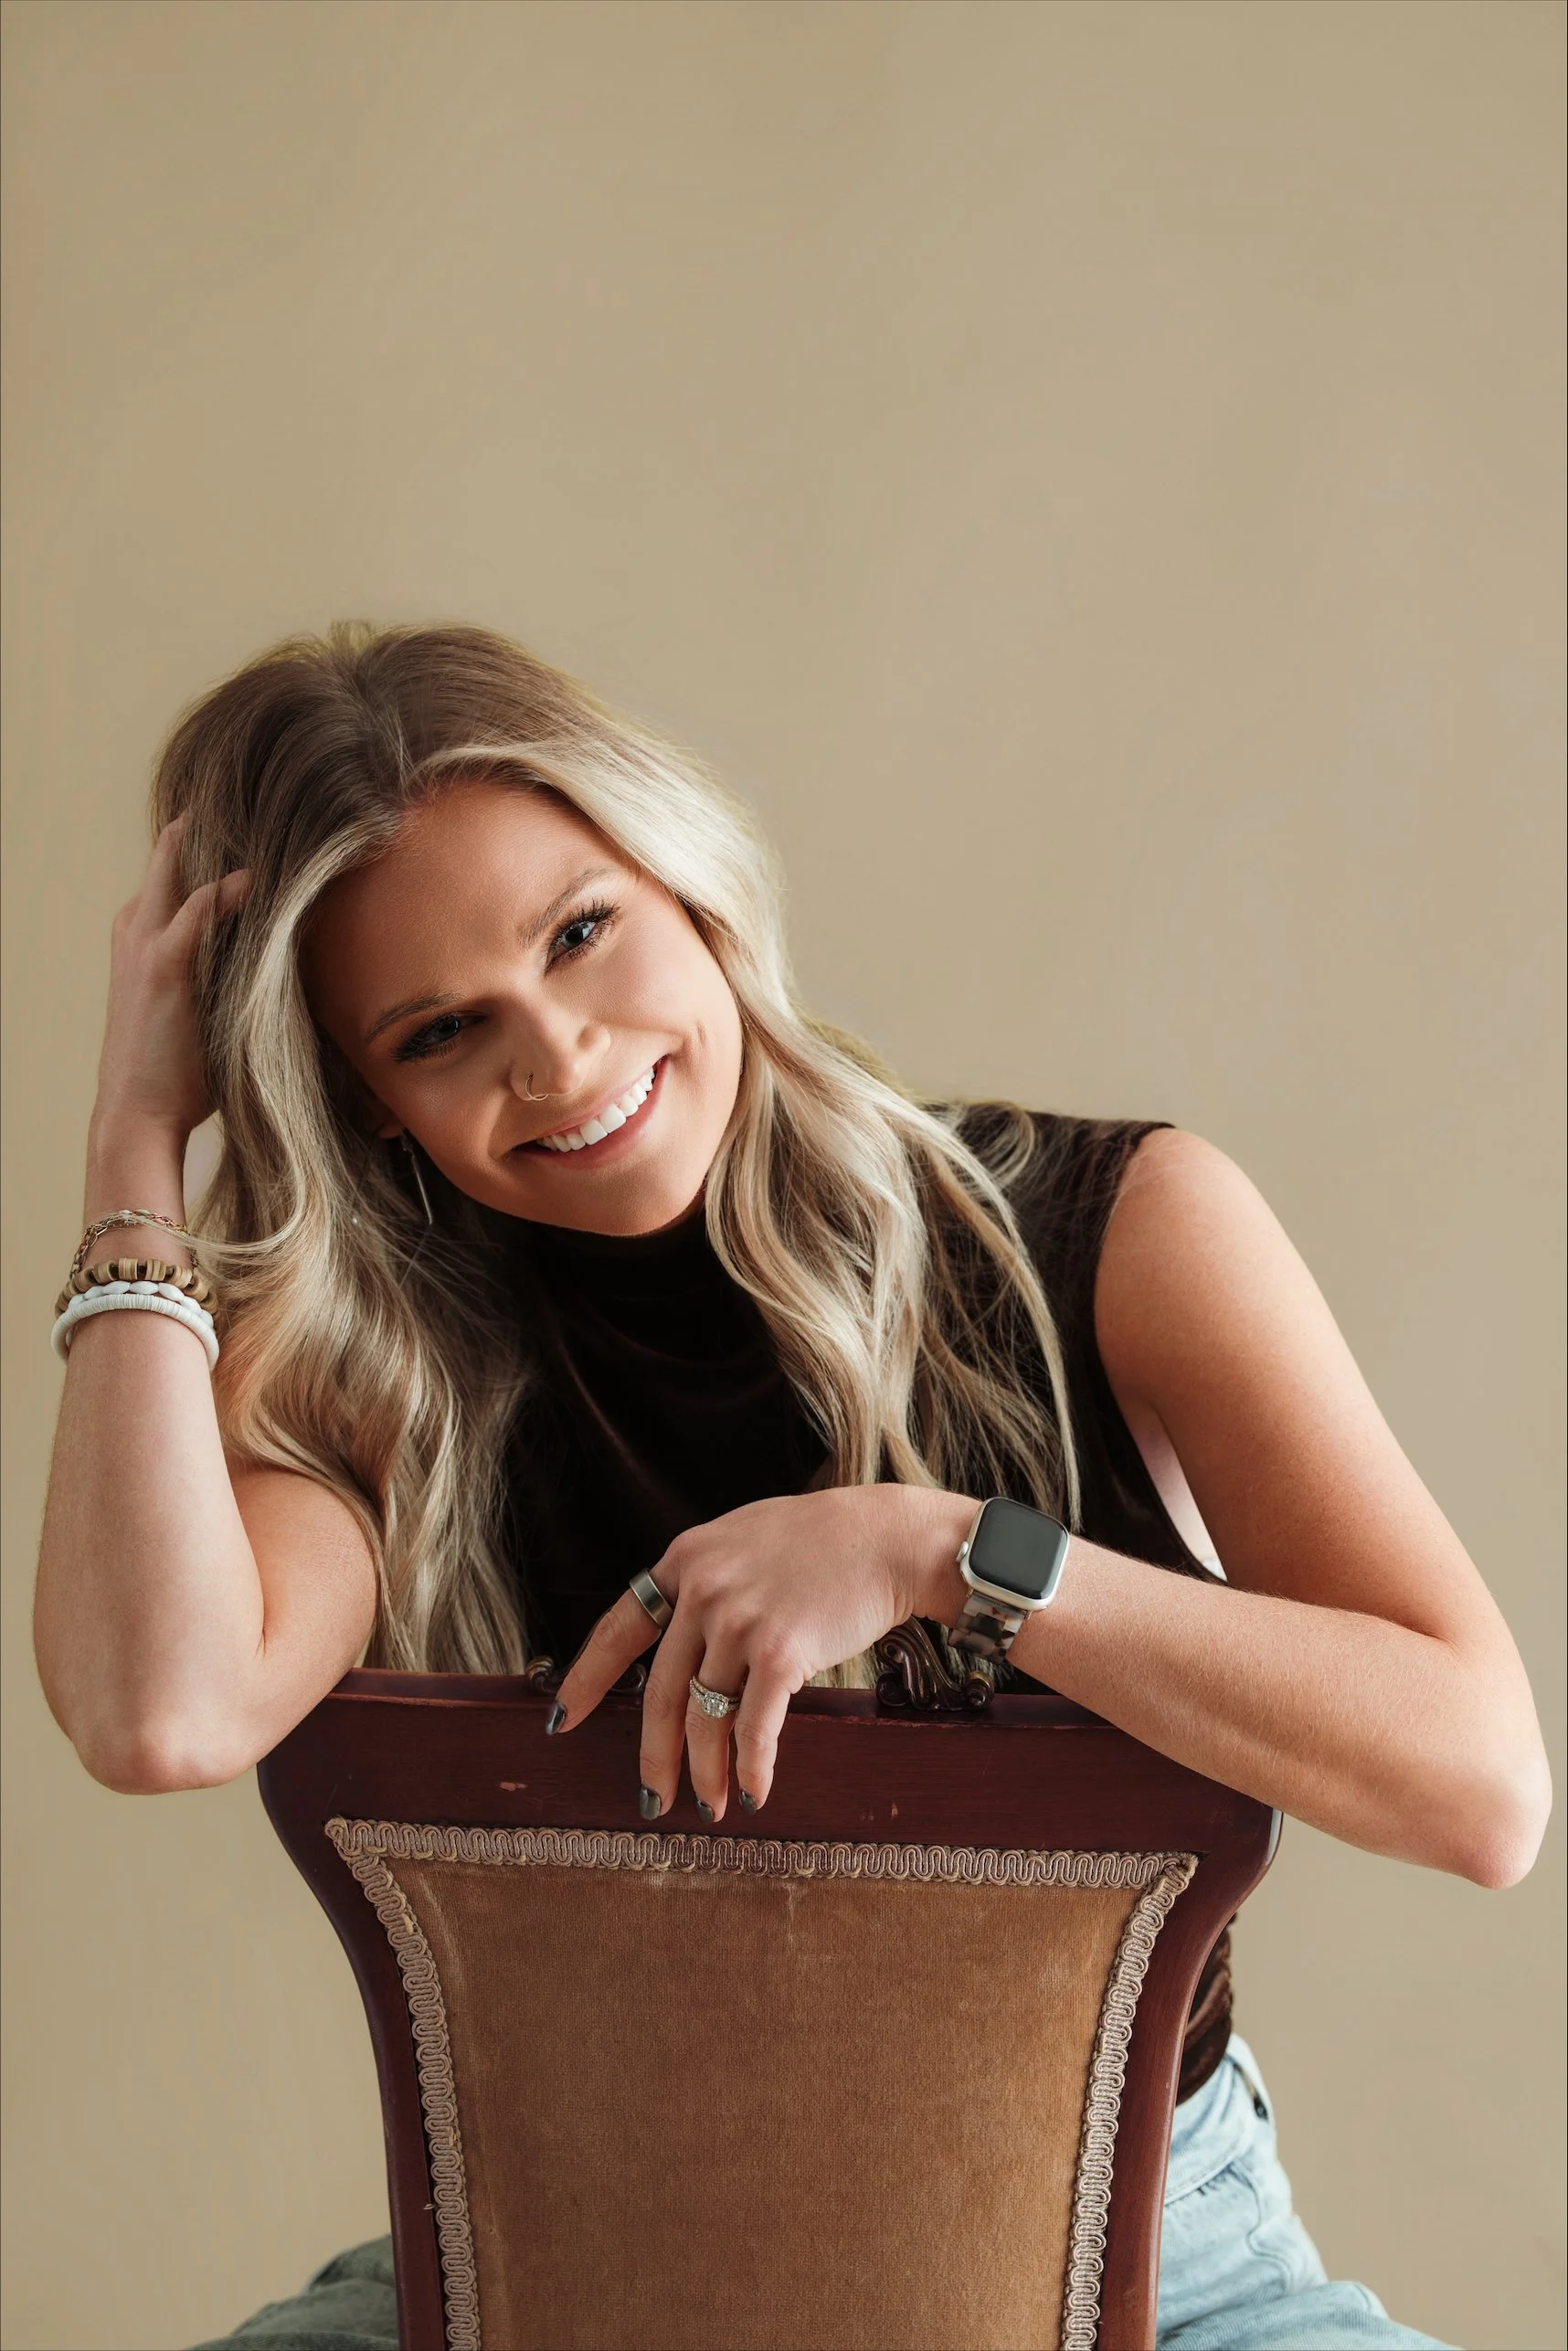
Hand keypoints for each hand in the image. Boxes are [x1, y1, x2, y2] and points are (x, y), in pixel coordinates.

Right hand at [92, 817, 250, 1142]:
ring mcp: (145, 952)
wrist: (137, 1115)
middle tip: (231, 803)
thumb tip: (272, 968)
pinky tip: (246, 879)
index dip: (197, 859)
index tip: (236, 834)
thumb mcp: (198, 1017)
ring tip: (243, 817)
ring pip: (172, 881)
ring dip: (205, 849)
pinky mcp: (163, 973)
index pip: (168, 885)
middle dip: (193, 835)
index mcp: (141, 946)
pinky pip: (189, 919)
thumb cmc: (173, 1076)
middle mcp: (137, 938)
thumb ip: (222, 982)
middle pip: (164, 869)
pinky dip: (216, 895)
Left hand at [549, 1485, 974, 1818]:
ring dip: (706, 1773)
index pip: (619, 1628)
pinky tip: (753, 1793)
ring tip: (710, 1806)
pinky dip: (750, 1767)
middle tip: (652, 1799)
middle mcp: (703, 1591)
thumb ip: (704, 1580)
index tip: (563, 1720)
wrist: (888, 1537)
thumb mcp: (742, 1540)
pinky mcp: (781, 1652)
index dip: (587, 1680)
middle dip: (654, 1757)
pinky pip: (754, 1726)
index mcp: (685, 1560)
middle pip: (659, 1692)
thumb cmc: (823, 1541)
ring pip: (704, 1718)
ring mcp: (739, 1622)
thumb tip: (678, 1639)